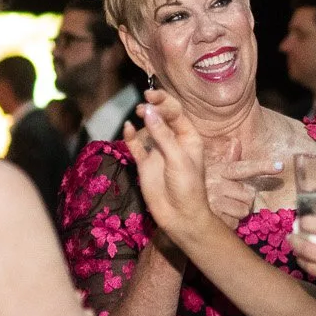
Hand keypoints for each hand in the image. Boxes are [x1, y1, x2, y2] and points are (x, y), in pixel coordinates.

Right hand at [122, 96, 210, 240]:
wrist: (180, 216)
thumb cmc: (187, 187)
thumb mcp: (178, 159)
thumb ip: (162, 135)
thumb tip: (149, 112)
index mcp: (188, 137)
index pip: (176, 113)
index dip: (165, 103)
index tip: (152, 99)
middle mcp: (173, 141)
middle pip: (163, 116)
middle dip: (155, 106)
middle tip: (145, 99)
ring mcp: (158, 151)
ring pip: (149, 129)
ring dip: (144, 118)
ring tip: (139, 112)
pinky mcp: (145, 163)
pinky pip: (136, 146)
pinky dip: (131, 137)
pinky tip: (127, 128)